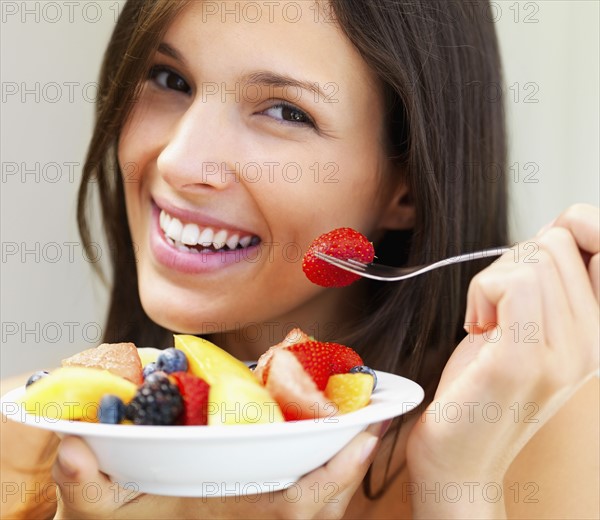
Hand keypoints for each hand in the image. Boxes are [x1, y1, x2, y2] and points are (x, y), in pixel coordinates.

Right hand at [52, 423, 383, 518]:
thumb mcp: (103, 515)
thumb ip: (88, 487)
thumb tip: (72, 446)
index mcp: (233, 516)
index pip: (295, 507)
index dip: (333, 477)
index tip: (366, 438)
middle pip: (324, 502)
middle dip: (353, 462)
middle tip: (378, 416)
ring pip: (325, 504)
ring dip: (347, 465)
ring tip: (370, 422)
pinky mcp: (268, 513)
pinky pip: (314, 502)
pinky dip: (331, 473)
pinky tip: (341, 444)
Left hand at [406, 204, 598, 515]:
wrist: (460, 454)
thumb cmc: (481, 385)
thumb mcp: (524, 325)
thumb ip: (545, 280)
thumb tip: (559, 225)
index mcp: (596, 330)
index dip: (568, 227)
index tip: (530, 260)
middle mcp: (594, 341)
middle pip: (557, 241)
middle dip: (512, 262)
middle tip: (495, 306)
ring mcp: (565, 353)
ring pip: (535, 256)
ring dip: (491, 280)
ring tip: (486, 321)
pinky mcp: (525, 360)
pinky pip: (514, 282)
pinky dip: (482, 291)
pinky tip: (477, 326)